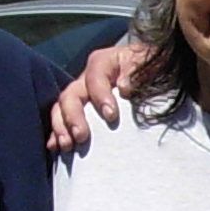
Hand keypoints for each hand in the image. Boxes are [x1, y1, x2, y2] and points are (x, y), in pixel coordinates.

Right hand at [46, 38, 151, 153]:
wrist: (152, 75)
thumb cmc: (152, 69)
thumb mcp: (150, 64)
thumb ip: (137, 72)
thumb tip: (124, 86)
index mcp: (105, 62)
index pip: (95, 76)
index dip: (100, 95)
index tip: (111, 116)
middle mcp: (88, 78)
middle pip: (71, 94)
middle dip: (73, 116)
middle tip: (82, 136)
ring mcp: (82, 95)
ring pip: (61, 108)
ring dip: (61, 127)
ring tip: (67, 145)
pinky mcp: (81, 111)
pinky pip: (62, 121)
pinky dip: (58, 134)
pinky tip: (57, 147)